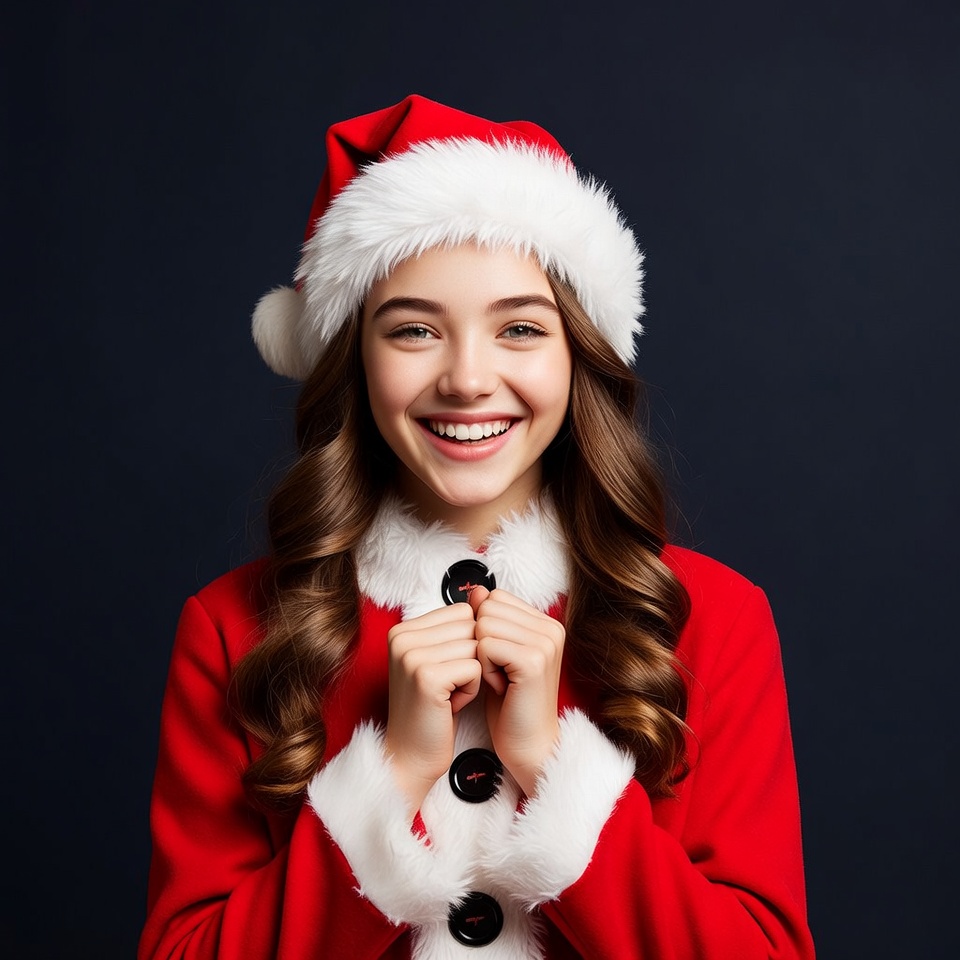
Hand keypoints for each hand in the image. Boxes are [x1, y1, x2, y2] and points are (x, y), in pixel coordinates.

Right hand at [385, 603, 481, 812]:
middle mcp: (402, 636)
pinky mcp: (426, 676)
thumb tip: (486, 591)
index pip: (462, 613)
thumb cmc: (433, 709)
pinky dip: (472, 688)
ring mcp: (411, 655)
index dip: (467, 644)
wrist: (411, 756)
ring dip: (473, 675)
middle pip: (471, 627)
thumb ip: (457, 627)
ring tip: (448, 696)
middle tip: (448, 687)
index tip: (447, 672)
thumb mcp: (439, 659)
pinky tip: (450, 705)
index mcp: (403, 628)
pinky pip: (475, 667)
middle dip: (472, 658)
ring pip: (476, 647)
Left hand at [469, 586, 564, 796]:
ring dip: (482, 657)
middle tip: (500, 673)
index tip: (500, 660)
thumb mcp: (495, 653)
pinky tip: (501, 688)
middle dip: (482, 642)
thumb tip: (476, 589)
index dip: (485, 629)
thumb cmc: (509, 702)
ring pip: (483, 625)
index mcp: (545, 621)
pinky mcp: (533, 661)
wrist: (527, 745)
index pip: (494, 598)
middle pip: (486, 609)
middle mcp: (551, 627)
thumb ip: (488, 618)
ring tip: (502, 681)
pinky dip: (484, 670)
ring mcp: (545, 642)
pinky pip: (485, 646)